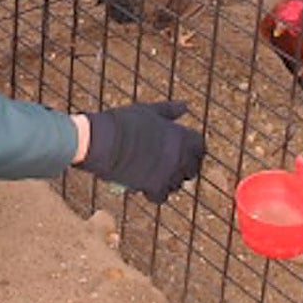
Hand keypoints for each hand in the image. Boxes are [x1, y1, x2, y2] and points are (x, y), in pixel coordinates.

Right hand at [76, 102, 204, 202]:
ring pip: (177, 184)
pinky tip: (142, 183)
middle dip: (181, 168)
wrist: (103, 140)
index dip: (190, 150)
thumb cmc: (124, 122)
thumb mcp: (149, 111)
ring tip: (149, 172)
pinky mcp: (155, 187)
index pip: (200, 148)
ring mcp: (169, 172)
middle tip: (164, 164)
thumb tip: (186, 106)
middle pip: (192, 169)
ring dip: (166, 181)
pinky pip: (161, 196)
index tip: (180, 150)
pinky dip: (153, 193)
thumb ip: (170, 111)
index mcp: (182, 135)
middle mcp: (181, 156)